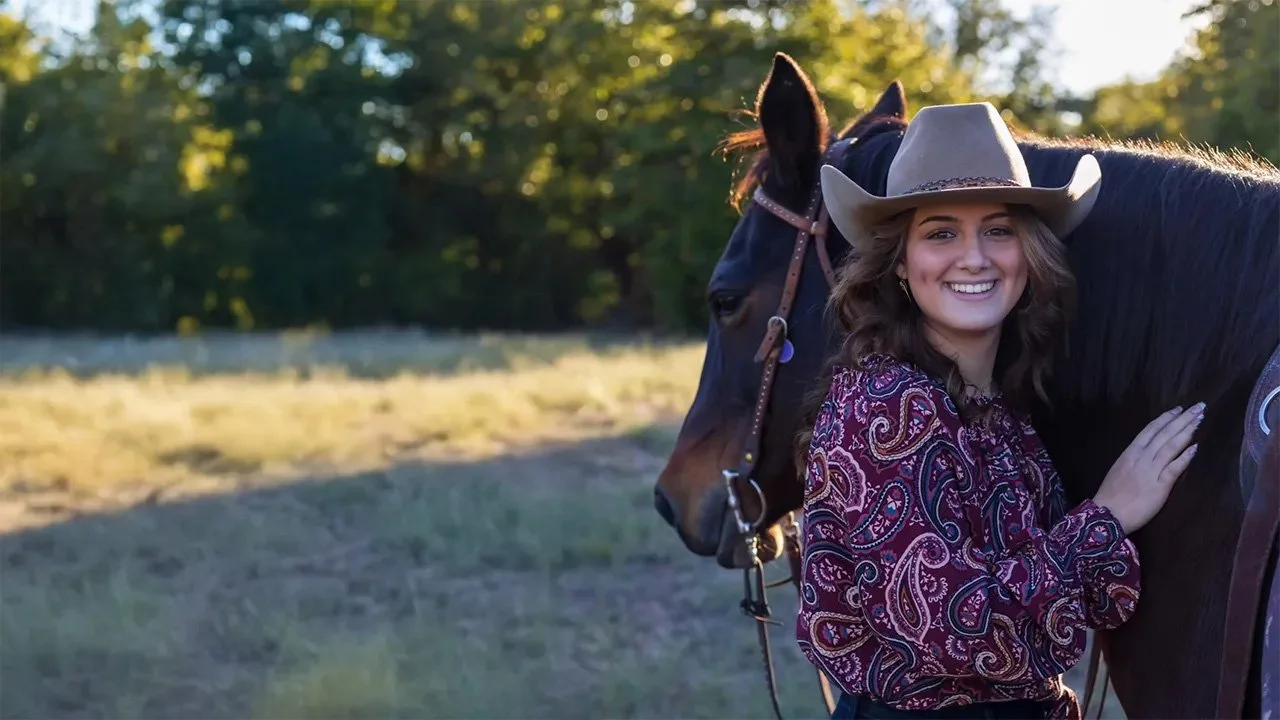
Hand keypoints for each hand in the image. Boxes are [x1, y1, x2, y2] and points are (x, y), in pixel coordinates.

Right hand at [1092, 403, 1203, 534]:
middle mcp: (1142, 457)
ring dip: (1187, 431)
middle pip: (1164, 434)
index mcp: (1130, 452)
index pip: (1151, 430)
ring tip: (1199, 420)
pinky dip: (1185, 456)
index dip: (1166, 418)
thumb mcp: (1120, 469)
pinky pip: (1175, 468)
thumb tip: (1148, 451)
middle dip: (1182, 419)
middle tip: (1198, 407)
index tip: (1179, 409)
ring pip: (1171, 446)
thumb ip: (1134, 459)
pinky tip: (1196, 447)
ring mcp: (1151, 470)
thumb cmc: (1111, 494)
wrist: (1107, 514)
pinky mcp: (1160, 485)